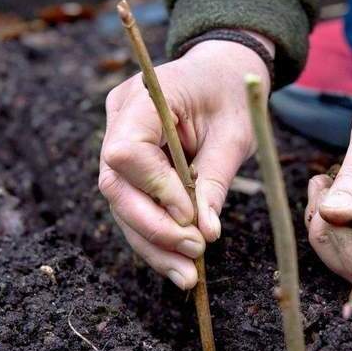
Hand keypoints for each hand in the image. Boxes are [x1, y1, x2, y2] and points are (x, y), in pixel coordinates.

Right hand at [100, 35, 272, 288]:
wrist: (220, 74)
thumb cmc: (232, 96)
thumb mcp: (235, 134)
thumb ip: (215, 181)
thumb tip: (206, 234)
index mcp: (144, 98)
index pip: (126, 152)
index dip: (155, 189)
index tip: (191, 217)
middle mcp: (119, 120)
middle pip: (116, 186)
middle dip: (153, 228)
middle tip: (193, 257)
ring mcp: (118, 141)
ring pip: (122, 204)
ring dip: (154, 244)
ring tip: (187, 276)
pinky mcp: (129, 165)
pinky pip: (135, 205)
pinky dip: (156, 237)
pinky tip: (179, 264)